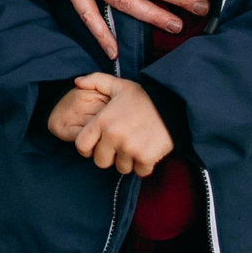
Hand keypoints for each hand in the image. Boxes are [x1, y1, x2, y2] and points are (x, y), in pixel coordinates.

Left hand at [47, 73, 172, 175]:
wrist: (174, 103)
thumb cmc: (145, 96)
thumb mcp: (119, 85)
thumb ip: (95, 81)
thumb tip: (77, 82)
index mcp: (103, 121)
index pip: (81, 146)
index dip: (89, 147)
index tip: (99, 144)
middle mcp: (113, 136)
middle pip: (101, 162)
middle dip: (110, 156)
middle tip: (122, 145)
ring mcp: (130, 148)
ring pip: (121, 168)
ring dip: (128, 160)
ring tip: (137, 144)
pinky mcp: (146, 157)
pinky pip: (139, 171)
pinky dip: (144, 164)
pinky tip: (149, 150)